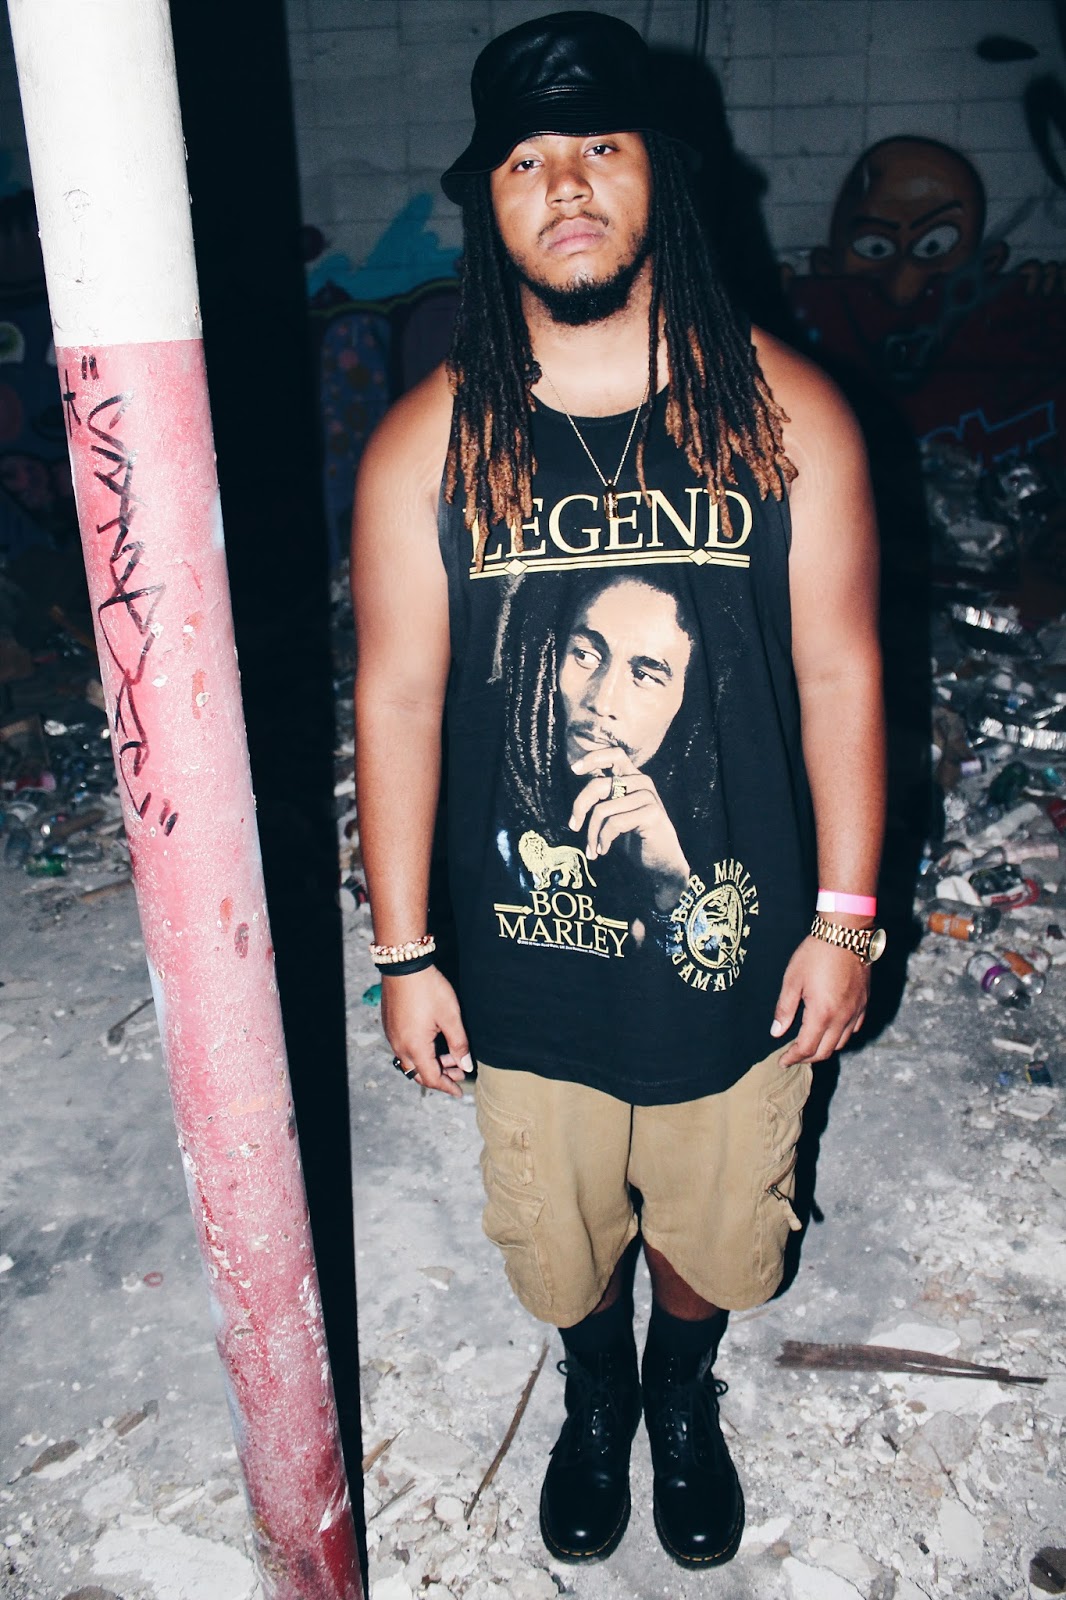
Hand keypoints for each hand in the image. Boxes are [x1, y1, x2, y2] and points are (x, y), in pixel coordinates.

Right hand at [382, 966, 472, 1097]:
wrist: (405, 966)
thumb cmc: (428, 989)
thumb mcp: (450, 1017)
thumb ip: (459, 1044)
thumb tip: (466, 1066)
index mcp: (415, 1047)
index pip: (432, 1078)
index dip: (447, 1087)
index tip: (459, 1092)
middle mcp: (399, 1046)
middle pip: (419, 1074)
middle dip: (440, 1077)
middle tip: (458, 1073)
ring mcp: (392, 1036)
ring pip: (411, 1062)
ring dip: (430, 1064)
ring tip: (450, 1056)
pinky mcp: (390, 1026)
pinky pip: (404, 1049)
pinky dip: (420, 1053)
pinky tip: (433, 1043)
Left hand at [569, 747, 688, 909]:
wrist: (661, 864)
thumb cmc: (634, 838)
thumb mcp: (615, 812)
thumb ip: (603, 796)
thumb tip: (576, 778)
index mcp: (633, 778)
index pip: (614, 754)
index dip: (593, 758)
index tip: (574, 769)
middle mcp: (642, 782)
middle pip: (598, 785)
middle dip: (580, 806)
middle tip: (573, 826)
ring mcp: (648, 797)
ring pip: (602, 809)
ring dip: (592, 833)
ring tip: (592, 849)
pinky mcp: (652, 814)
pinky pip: (614, 824)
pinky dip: (603, 840)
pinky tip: (604, 851)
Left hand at [770, 936, 869, 1065]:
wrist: (846, 933)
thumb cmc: (816, 954)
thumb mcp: (792, 980)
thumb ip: (784, 1009)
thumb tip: (776, 1033)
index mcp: (822, 1014)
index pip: (807, 1048)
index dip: (793, 1058)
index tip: (782, 1062)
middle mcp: (842, 1017)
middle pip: (825, 1051)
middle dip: (807, 1058)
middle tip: (793, 1057)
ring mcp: (856, 1011)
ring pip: (841, 1042)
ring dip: (824, 1048)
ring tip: (810, 1045)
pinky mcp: (864, 1002)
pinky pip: (854, 1028)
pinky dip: (841, 1035)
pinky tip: (831, 1029)